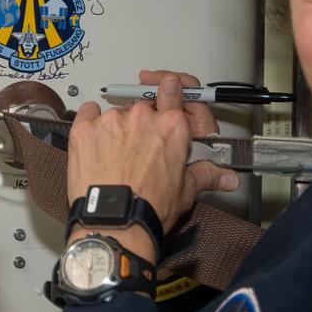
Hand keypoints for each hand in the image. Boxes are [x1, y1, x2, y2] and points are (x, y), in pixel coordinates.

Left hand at [67, 71, 239, 235]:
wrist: (114, 222)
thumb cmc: (149, 208)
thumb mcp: (186, 191)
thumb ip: (206, 175)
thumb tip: (227, 178)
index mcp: (172, 127)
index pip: (173, 91)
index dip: (170, 91)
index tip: (167, 90)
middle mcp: (142, 117)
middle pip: (143, 108)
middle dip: (141, 125)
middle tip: (138, 150)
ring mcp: (112, 120)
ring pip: (116, 114)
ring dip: (116, 129)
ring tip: (114, 158)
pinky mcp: (85, 128)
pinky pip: (88, 113)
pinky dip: (91, 123)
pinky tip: (95, 143)